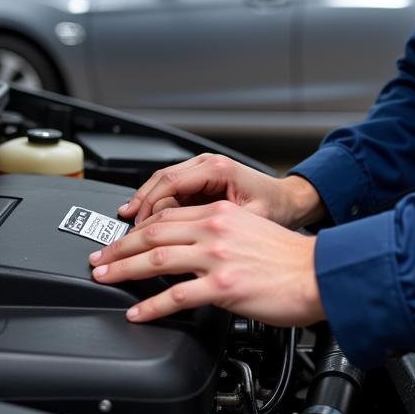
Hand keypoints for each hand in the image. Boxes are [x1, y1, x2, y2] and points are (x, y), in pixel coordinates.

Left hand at [90, 201, 324, 326]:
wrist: (317, 273)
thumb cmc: (290, 258)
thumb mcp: (251, 229)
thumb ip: (220, 233)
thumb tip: (194, 248)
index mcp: (221, 213)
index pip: (167, 217)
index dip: (137, 229)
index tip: (121, 239)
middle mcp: (215, 229)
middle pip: (153, 233)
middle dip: (120, 247)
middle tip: (99, 258)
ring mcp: (217, 258)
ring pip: (157, 259)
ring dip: (124, 269)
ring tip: (105, 277)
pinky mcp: (222, 286)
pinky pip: (176, 295)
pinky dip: (151, 305)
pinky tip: (138, 312)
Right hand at [119, 153, 323, 228]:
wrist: (290, 200)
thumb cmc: (276, 208)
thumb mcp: (251, 220)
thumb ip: (222, 230)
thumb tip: (195, 248)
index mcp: (217, 170)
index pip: (171, 183)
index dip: (149, 207)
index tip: (136, 229)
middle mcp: (207, 165)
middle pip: (160, 182)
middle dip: (139, 206)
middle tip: (124, 233)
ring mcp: (203, 170)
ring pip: (162, 184)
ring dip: (144, 205)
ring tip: (128, 227)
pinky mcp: (201, 180)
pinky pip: (171, 189)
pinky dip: (156, 204)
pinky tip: (144, 220)